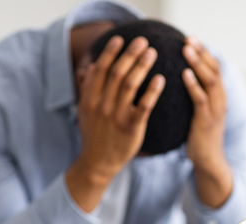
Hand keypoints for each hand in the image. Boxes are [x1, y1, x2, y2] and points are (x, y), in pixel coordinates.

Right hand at [67, 36, 164, 211]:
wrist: (97, 163)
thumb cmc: (94, 135)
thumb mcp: (84, 111)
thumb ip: (86, 89)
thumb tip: (90, 66)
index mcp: (90, 99)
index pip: (101, 69)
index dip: (111, 52)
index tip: (120, 38)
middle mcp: (102, 105)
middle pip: (117, 73)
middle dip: (130, 54)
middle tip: (143, 41)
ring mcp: (117, 116)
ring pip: (130, 85)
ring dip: (142, 66)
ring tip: (152, 53)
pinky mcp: (131, 128)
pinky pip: (144, 106)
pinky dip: (152, 91)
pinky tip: (160, 79)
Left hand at [181, 37, 232, 207]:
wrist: (208, 162)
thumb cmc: (199, 137)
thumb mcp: (199, 113)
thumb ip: (195, 97)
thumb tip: (180, 81)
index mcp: (219, 97)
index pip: (214, 68)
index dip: (204, 52)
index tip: (191, 39)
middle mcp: (220, 101)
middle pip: (214, 70)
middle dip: (202, 53)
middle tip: (189, 39)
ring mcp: (215, 111)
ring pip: (210, 81)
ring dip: (198, 64)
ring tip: (186, 50)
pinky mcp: (206, 121)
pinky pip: (201, 99)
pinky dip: (194, 85)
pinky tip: (184, 74)